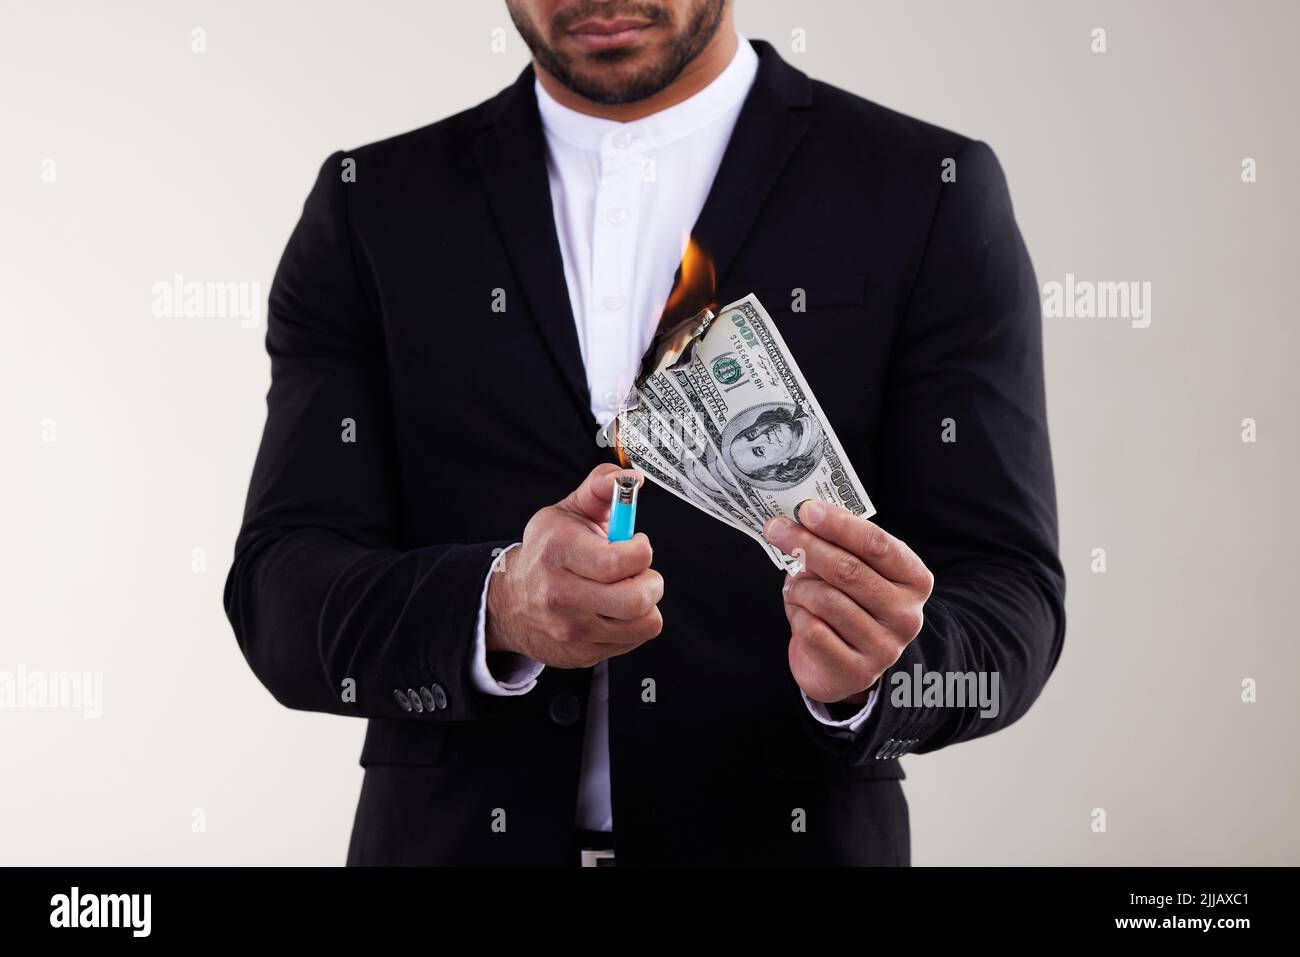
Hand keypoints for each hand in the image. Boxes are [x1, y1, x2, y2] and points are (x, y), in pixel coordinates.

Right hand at [486, 463, 662, 667]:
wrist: (510, 603)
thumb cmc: (547, 553)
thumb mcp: (567, 511)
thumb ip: (601, 487)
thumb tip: (632, 478)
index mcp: (559, 552)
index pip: (615, 563)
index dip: (641, 551)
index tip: (636, 544)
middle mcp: (561, 594)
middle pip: (634, 600)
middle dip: (651, 582)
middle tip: (640, 572)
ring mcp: (572, 629)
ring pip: (642, 623)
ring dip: (646, 604)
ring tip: (628, 590)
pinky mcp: (582, 653)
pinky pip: (633, 641)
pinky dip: (633, 624)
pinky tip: (615, 610)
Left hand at [763, 500, 933, 704]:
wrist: (843, 666)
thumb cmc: (849, 605)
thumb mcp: (854, 571)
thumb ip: (839, 546)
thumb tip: (802, 519)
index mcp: (914, 580)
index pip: (877, 544)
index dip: (839, 524)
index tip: (806, 509)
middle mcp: (907, 614)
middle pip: (849, 570)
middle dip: (807, 545)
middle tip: (777, 530)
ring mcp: (885, 647)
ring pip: (827, 600)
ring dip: (800, 587)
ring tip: (794, 586)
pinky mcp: (857, 671)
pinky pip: (813, 631)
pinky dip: (797, 615)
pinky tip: (800, 613)